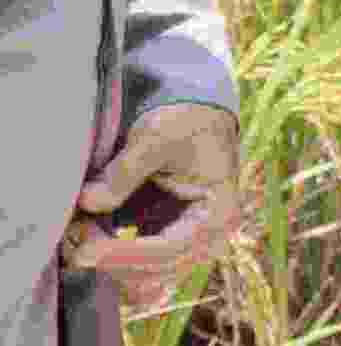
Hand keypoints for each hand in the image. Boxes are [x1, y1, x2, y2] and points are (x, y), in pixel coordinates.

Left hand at [59, 103, 242, 309]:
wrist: (195, 118)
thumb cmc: (186, 124)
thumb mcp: (157, 138)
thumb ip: (123, 172)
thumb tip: (87, 202)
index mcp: (217, 215)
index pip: (170, 249)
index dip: (125, 253)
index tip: (85, 249)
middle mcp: (206, 240)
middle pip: (153, 271)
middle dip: (110, 258)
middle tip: (72, 235)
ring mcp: (185, 245)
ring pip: (139, 275)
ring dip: (105, 259)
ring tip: (76, 231)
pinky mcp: (164, 243)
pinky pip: (133, 266)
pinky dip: (107, 255)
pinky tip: (86, 234)